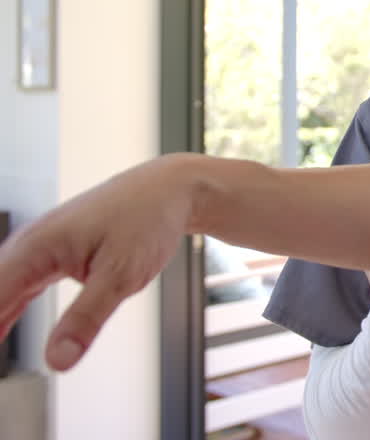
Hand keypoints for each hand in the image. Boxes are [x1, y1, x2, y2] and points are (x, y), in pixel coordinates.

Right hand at [0, 155, 192, 370]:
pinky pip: (18, 287)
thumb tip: (58, 361)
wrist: (170, 191)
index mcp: (36, 247)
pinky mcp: (53, 254)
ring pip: (0, 292)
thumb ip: (86, 319)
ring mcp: (39, 248)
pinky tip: (0, 333)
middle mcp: (28, 245)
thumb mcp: (122, 275)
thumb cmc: (148, 220)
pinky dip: (6, 311)